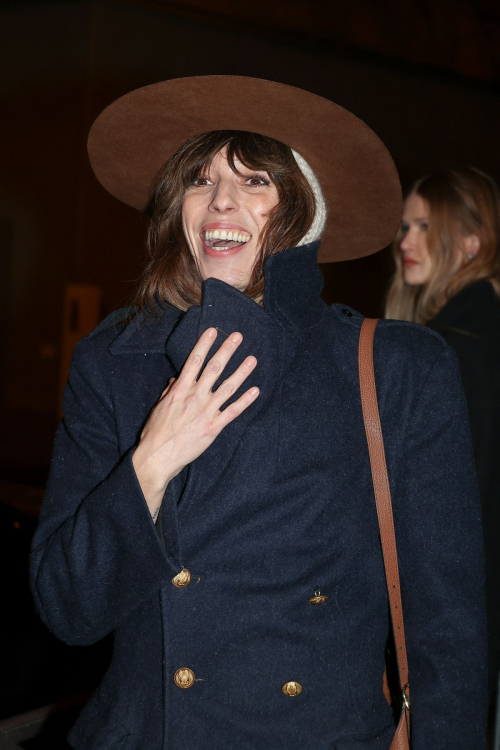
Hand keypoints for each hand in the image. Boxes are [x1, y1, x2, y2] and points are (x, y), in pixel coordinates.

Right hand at [132, 327, 258, 519]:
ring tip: (252, 359)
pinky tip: (255, 391)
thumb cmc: (155, 433)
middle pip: (214, 369)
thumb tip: (176, 379)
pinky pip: (232, 411)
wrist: (157, 457)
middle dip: (226, 351)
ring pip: (227, 387)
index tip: (213, 331)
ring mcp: (206, 411)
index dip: (204, 344)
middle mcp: (195, 397)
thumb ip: (170, 391)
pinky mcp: (214, 427)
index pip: (194, 361)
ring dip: (241, 372)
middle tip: (237, 337)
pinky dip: (245, 401)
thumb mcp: (159, 407)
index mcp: (179, 390)